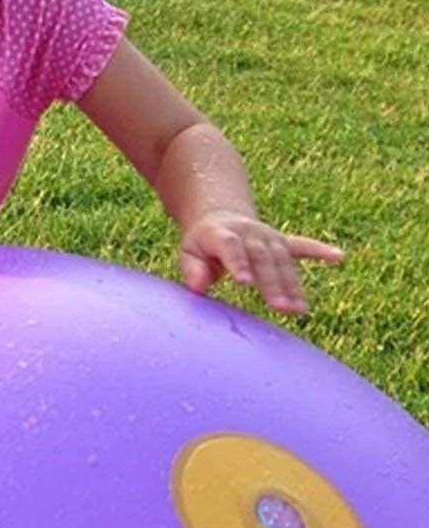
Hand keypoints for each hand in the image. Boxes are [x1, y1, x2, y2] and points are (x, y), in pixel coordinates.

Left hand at [179, 209, 343, 314]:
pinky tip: (339, 257)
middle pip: (262, 258)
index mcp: (222, 234)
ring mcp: (268, 237)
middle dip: (272, 283)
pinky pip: (303, 246)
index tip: (245, 283)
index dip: (239, 263)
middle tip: (280, 308)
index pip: (231, 247)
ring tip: (300, 309)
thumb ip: (193, 269)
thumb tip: (198, 287)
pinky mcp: (282, 242)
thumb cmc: (202, 244)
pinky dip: (320, 251)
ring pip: (283, 260)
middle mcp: (249, 234)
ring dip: (292, 284)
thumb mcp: (189, 252)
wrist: (220, 218)